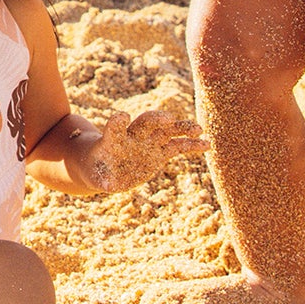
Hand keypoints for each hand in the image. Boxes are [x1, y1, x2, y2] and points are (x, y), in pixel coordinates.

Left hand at [78, 98, 205, 193]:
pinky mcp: (160, 152)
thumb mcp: (97, 176)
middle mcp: (133, 136)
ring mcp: (148, 142)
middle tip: (168, 120)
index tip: (122, 117)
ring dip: (181, 129)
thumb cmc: (97, 169)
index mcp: (114, 139)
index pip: (115, 126)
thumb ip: (105, 180)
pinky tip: (207, 145)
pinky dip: (191, 145)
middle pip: (146, 123)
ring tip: (198, 129)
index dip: (118, 121)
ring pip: (166, 131)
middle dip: (156, 120)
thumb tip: (108, 186)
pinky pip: (177, 146)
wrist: (104, 166)